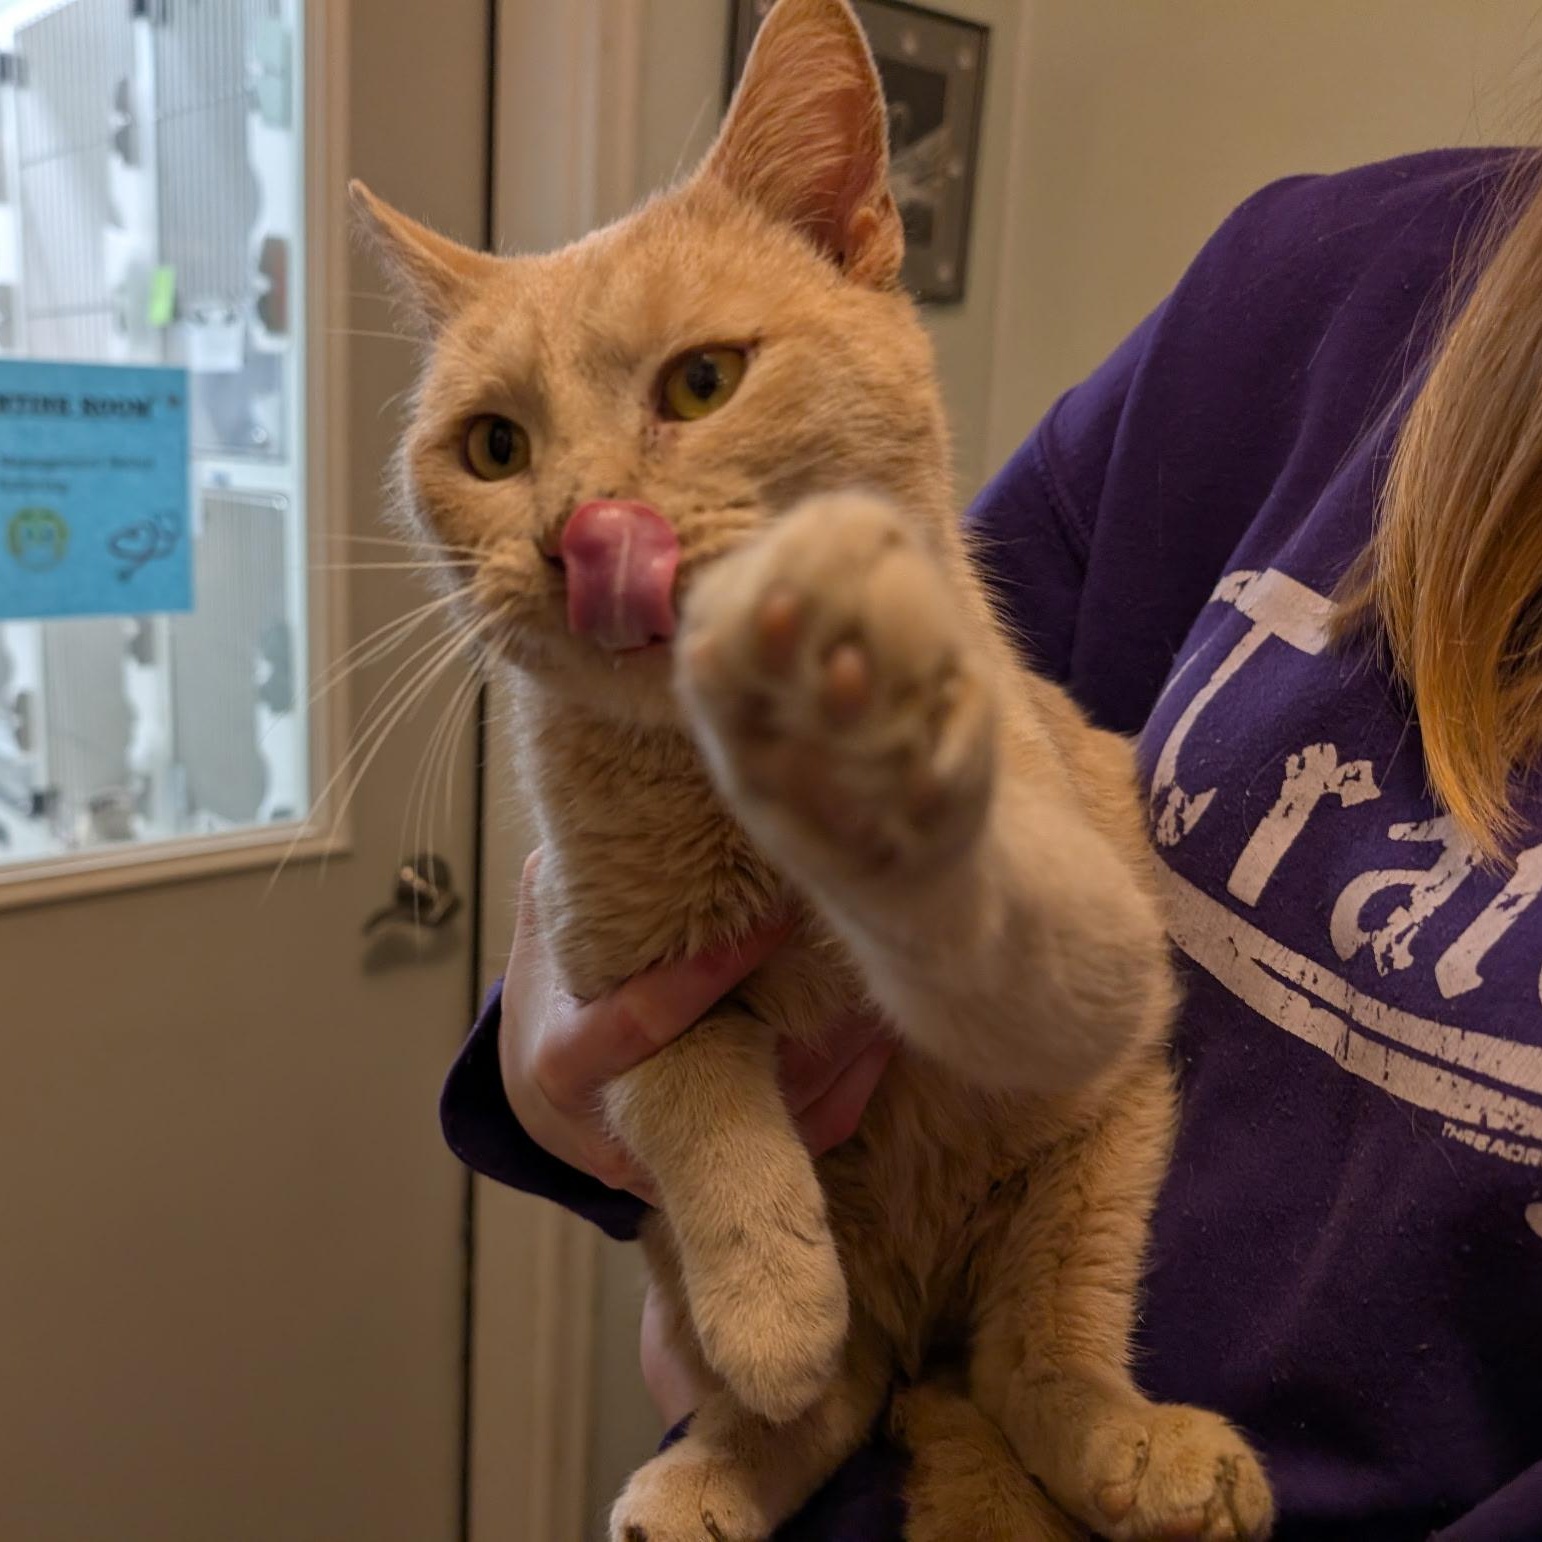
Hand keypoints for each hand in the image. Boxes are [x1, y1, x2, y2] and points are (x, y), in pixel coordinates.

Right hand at [498, 849, 894, 1201]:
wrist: (542, 1100)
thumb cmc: (550, 997)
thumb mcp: (547, 933)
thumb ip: (584, 880)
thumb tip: (640, 803)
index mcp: (567, 1059)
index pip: (642, 1019)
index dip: (708, 971)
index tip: (772, 916)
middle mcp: (620, 1122)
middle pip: (728, 1079)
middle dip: (798, 1021)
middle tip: (852, 957)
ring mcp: (673, 1158)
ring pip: (778, 1116)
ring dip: (840, 1050)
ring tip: (883, 980)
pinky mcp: (722, 1170)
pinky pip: (801, 1138)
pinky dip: (849, 1087)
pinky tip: (879, 1032)